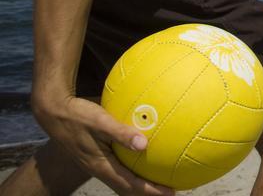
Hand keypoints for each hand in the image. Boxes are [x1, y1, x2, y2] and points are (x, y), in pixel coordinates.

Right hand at [33, 94, 173, 194]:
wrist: (53, 112)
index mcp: (101, 165)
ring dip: (140, 183)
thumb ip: (121, 133)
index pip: (130, 185)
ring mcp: (96, 163)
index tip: (170, 192)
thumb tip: (145, 144)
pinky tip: (142, 157)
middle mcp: (99, 168)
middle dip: (148, 192)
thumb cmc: (77, 115)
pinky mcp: (96, 156)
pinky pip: (118, 168)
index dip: (151, 191)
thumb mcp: (99, 122)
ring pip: (122, 180)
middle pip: (127, 188)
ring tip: (159, 179)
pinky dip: (132, 170)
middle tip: (170, 191)